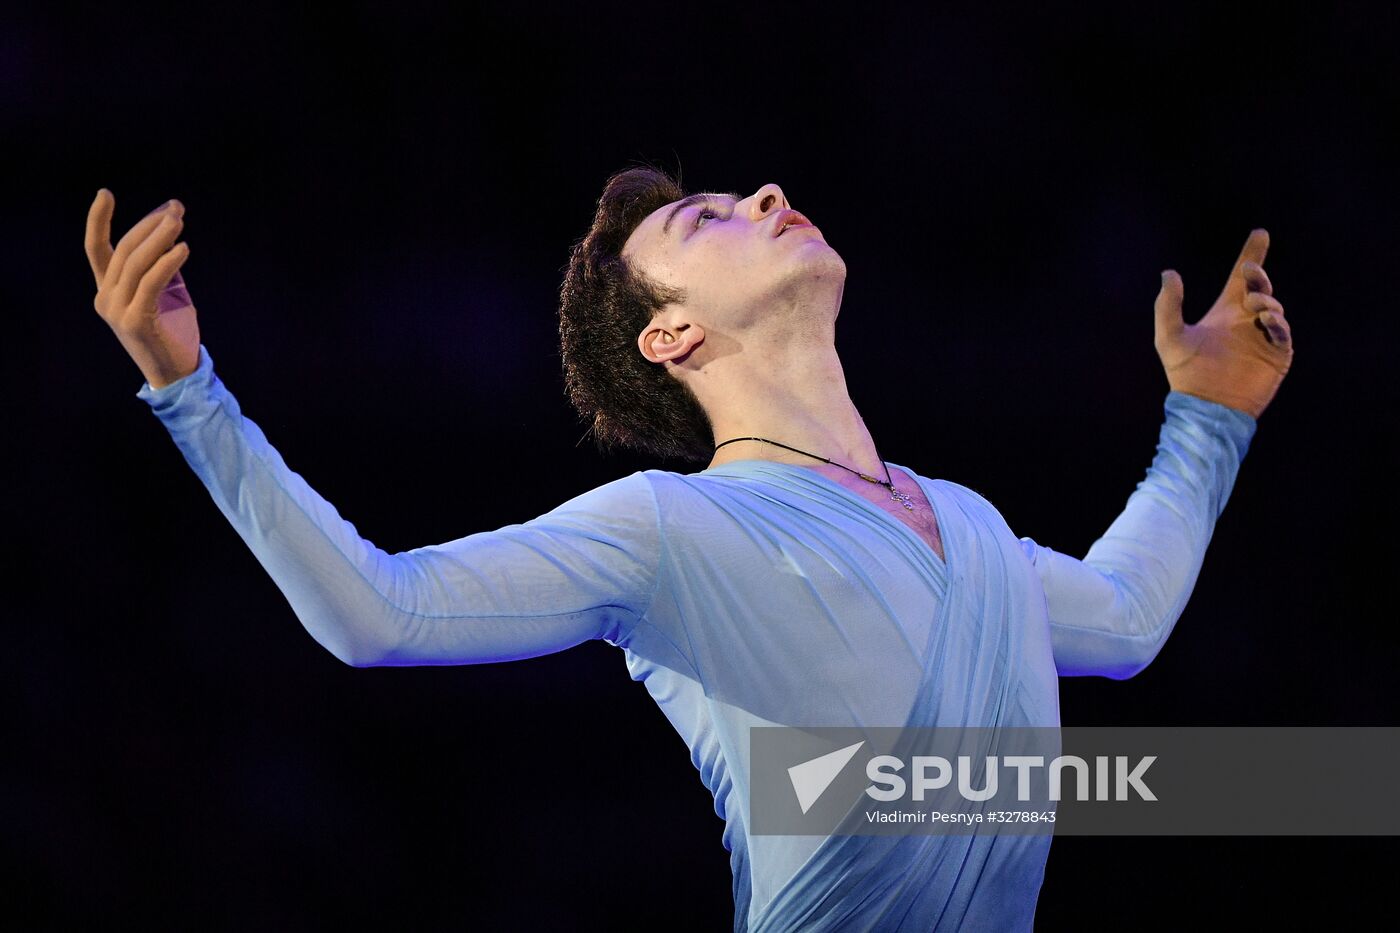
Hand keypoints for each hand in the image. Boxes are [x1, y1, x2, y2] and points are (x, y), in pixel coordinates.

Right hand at [86, 189, 197, 389]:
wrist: (179, 373)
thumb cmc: (173, 331)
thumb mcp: (165, 292)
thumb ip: (161, 265)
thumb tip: (169, 232)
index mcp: (107, 289)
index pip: (96, 249)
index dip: (97, 220)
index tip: (105, 193)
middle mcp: (105, 298)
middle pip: (124, 250)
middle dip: (150, 225)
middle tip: (175, 208)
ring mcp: (116, 310)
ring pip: (136, 263)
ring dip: (160, 238)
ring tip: (179, 220)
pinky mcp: (135, 321)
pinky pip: (150, 284)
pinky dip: (167, 263)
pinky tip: (183, 249)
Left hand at [1153, 228, 1292, 418]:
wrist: (1205, 405)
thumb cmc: (1185, 373)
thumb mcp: (1170, 336)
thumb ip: (1167, 305)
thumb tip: (1168, 273)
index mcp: (1226, 313)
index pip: (1242, 279)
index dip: (1252, 255)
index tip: (1260, 233)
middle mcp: (1247, 321)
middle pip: (1261, 287)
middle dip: (1258, 275)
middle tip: (1249, 271)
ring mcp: (1264, 336)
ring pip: (1274, 307)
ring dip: (1265, 299)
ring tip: (1253, 304)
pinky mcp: (1276, 354)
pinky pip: (1283, 332)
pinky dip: (1278, 322)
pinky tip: (1266, 318)